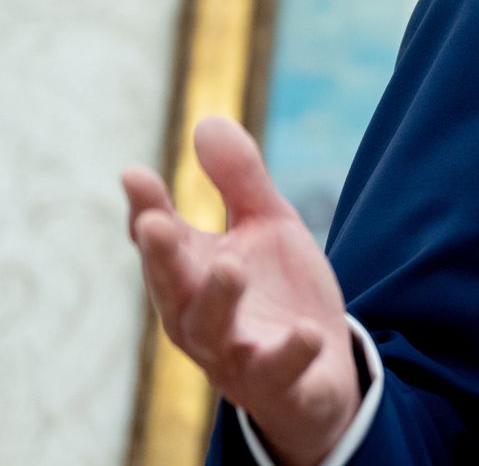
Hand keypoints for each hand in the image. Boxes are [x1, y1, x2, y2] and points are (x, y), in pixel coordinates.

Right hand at [123, 118, 361, 465]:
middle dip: (163, 257)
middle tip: (156, 223)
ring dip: (218, 301)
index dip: (145, 210)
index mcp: (191, 275)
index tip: (135, 175)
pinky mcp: (276, 383)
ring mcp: (235, 354)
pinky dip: (290, 355)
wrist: (319, 367)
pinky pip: (278, 373)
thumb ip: (240, 180)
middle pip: (172, 288)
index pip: (159, 243)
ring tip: (232, 267)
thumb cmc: (276, 291)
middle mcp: (199, 318)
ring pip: (212, 334)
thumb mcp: (267, 227)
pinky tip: (308, 332)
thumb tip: (208, 120)